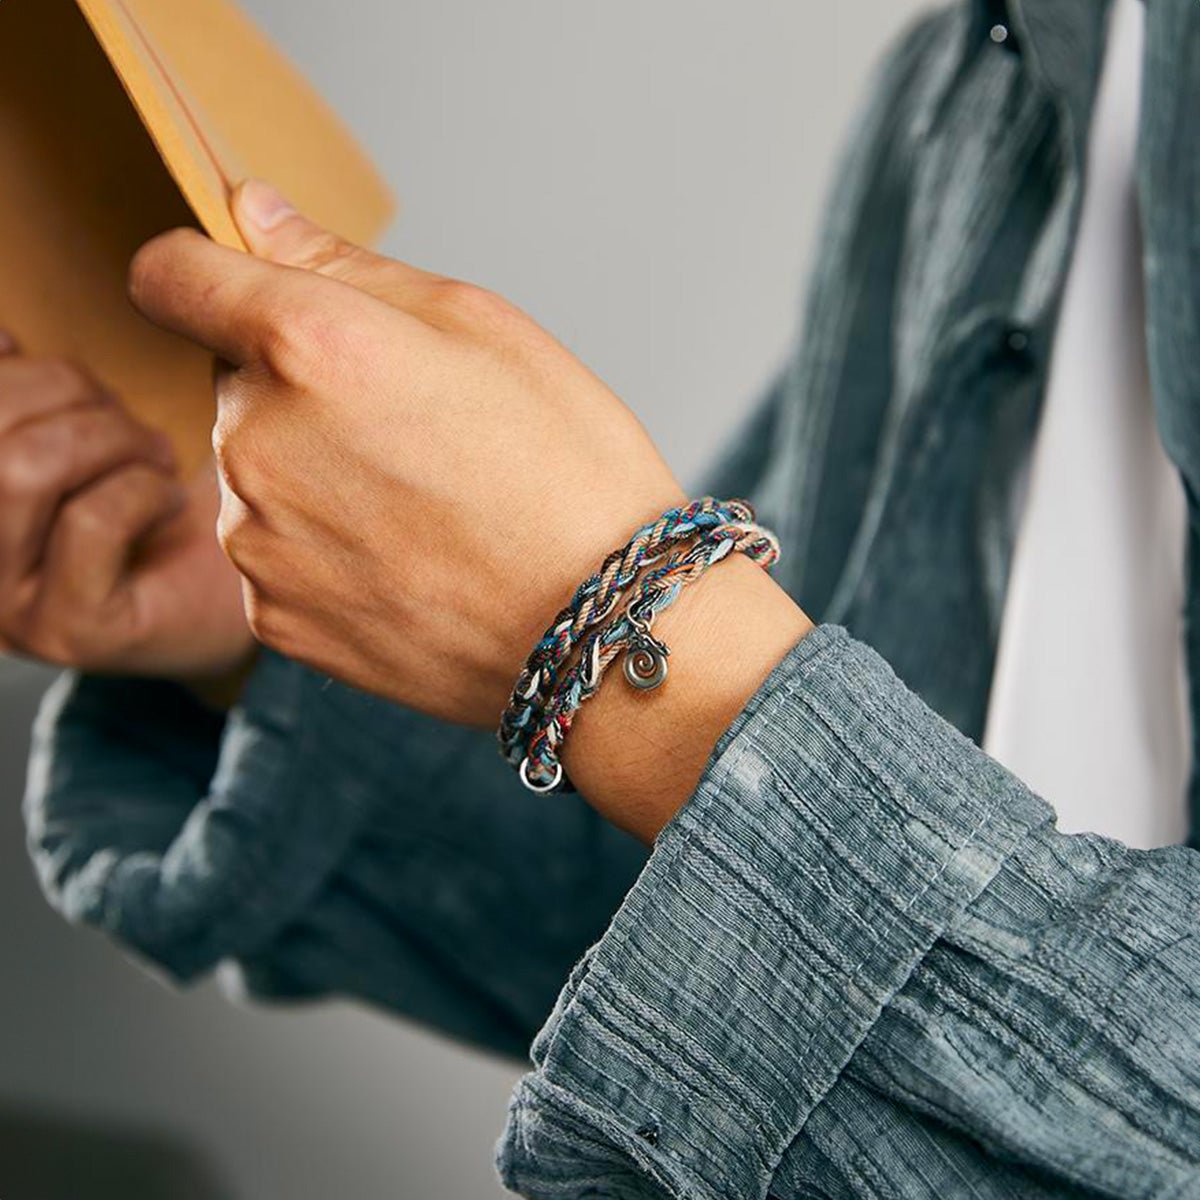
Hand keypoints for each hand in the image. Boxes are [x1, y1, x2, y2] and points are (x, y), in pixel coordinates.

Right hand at [0, 342, 253, 688]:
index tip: (84, 393)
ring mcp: (5, 608)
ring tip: (156, 458)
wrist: (242, 589)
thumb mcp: (81, 433)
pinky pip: (90, 521)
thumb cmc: (158, 498)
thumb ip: (26, 400)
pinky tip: (170, 502)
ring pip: (23, 469)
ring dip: (113, 440)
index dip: (22, 374)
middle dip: (74, 399)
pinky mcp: (68, 631)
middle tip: (135, 427)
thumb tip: (0, 342)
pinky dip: (144, 489)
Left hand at [129, 182, 812, 838]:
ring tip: (419, 506)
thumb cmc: (569, 473)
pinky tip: (403, 561)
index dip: (208, 272)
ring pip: (256, 470)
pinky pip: (272, 552)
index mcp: (310, 346)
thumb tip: (254, 217)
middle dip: (301, 387)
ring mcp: (258, 540)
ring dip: (312, 470)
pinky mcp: (272, 615)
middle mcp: (259, 442)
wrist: (597, 630)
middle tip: (411, 426)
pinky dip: (321, 547)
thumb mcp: (484, 327)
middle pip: (234, 380)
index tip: (250, 291)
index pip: (173, 275)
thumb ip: (344, 263)